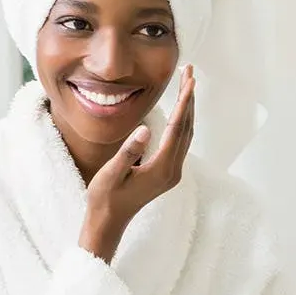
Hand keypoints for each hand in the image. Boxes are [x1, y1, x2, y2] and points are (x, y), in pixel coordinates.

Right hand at [80, 66, 195, 262]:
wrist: (109, 222)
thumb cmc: (105, 198)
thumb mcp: (110, 174)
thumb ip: (128, 152)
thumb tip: (146, 129)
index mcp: (162, 168)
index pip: (177, 128)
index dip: (184, 102)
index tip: (190, 81)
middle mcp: (173, 170)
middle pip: (186, 127)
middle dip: (189, 99)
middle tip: (190, 72)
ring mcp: (172, 172)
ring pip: (186, 134)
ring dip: (187, 108)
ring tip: (187, 84)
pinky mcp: (168, 172)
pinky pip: (180, 141)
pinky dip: (182, 121)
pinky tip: (180, 109)